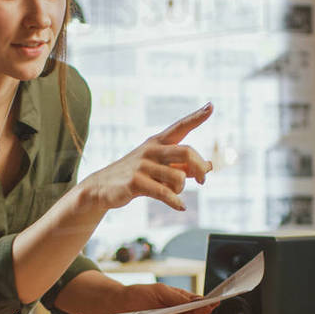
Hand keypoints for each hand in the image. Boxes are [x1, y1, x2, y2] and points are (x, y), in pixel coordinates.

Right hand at [79, 103, 212, 210]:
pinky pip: (165, 193)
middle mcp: (151, 150)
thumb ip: (183, 166)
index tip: (211, 106)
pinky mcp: (136, 182)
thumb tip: (209, 166)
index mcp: (158, 142)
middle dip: (200, 166)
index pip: (180, 127)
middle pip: (186, 151)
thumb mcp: (160, 167)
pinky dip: (176, 202)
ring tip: (174, 194)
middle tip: (203, 180)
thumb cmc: (137, 175)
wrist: (102, 187)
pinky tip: (180, 207)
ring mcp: (143, 165)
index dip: (196, 117)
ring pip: (179, 176)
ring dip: (181, 189)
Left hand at [118, 282, 216, 313]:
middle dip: (198, 313)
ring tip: (159, 313)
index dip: (206, 305)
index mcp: (178, 301)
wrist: (119, 304)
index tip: (215, 302)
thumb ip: (176, 296)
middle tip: (204, 309)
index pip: (196, 304)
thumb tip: (194, 301)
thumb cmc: (139, 294)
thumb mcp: (159, 290)